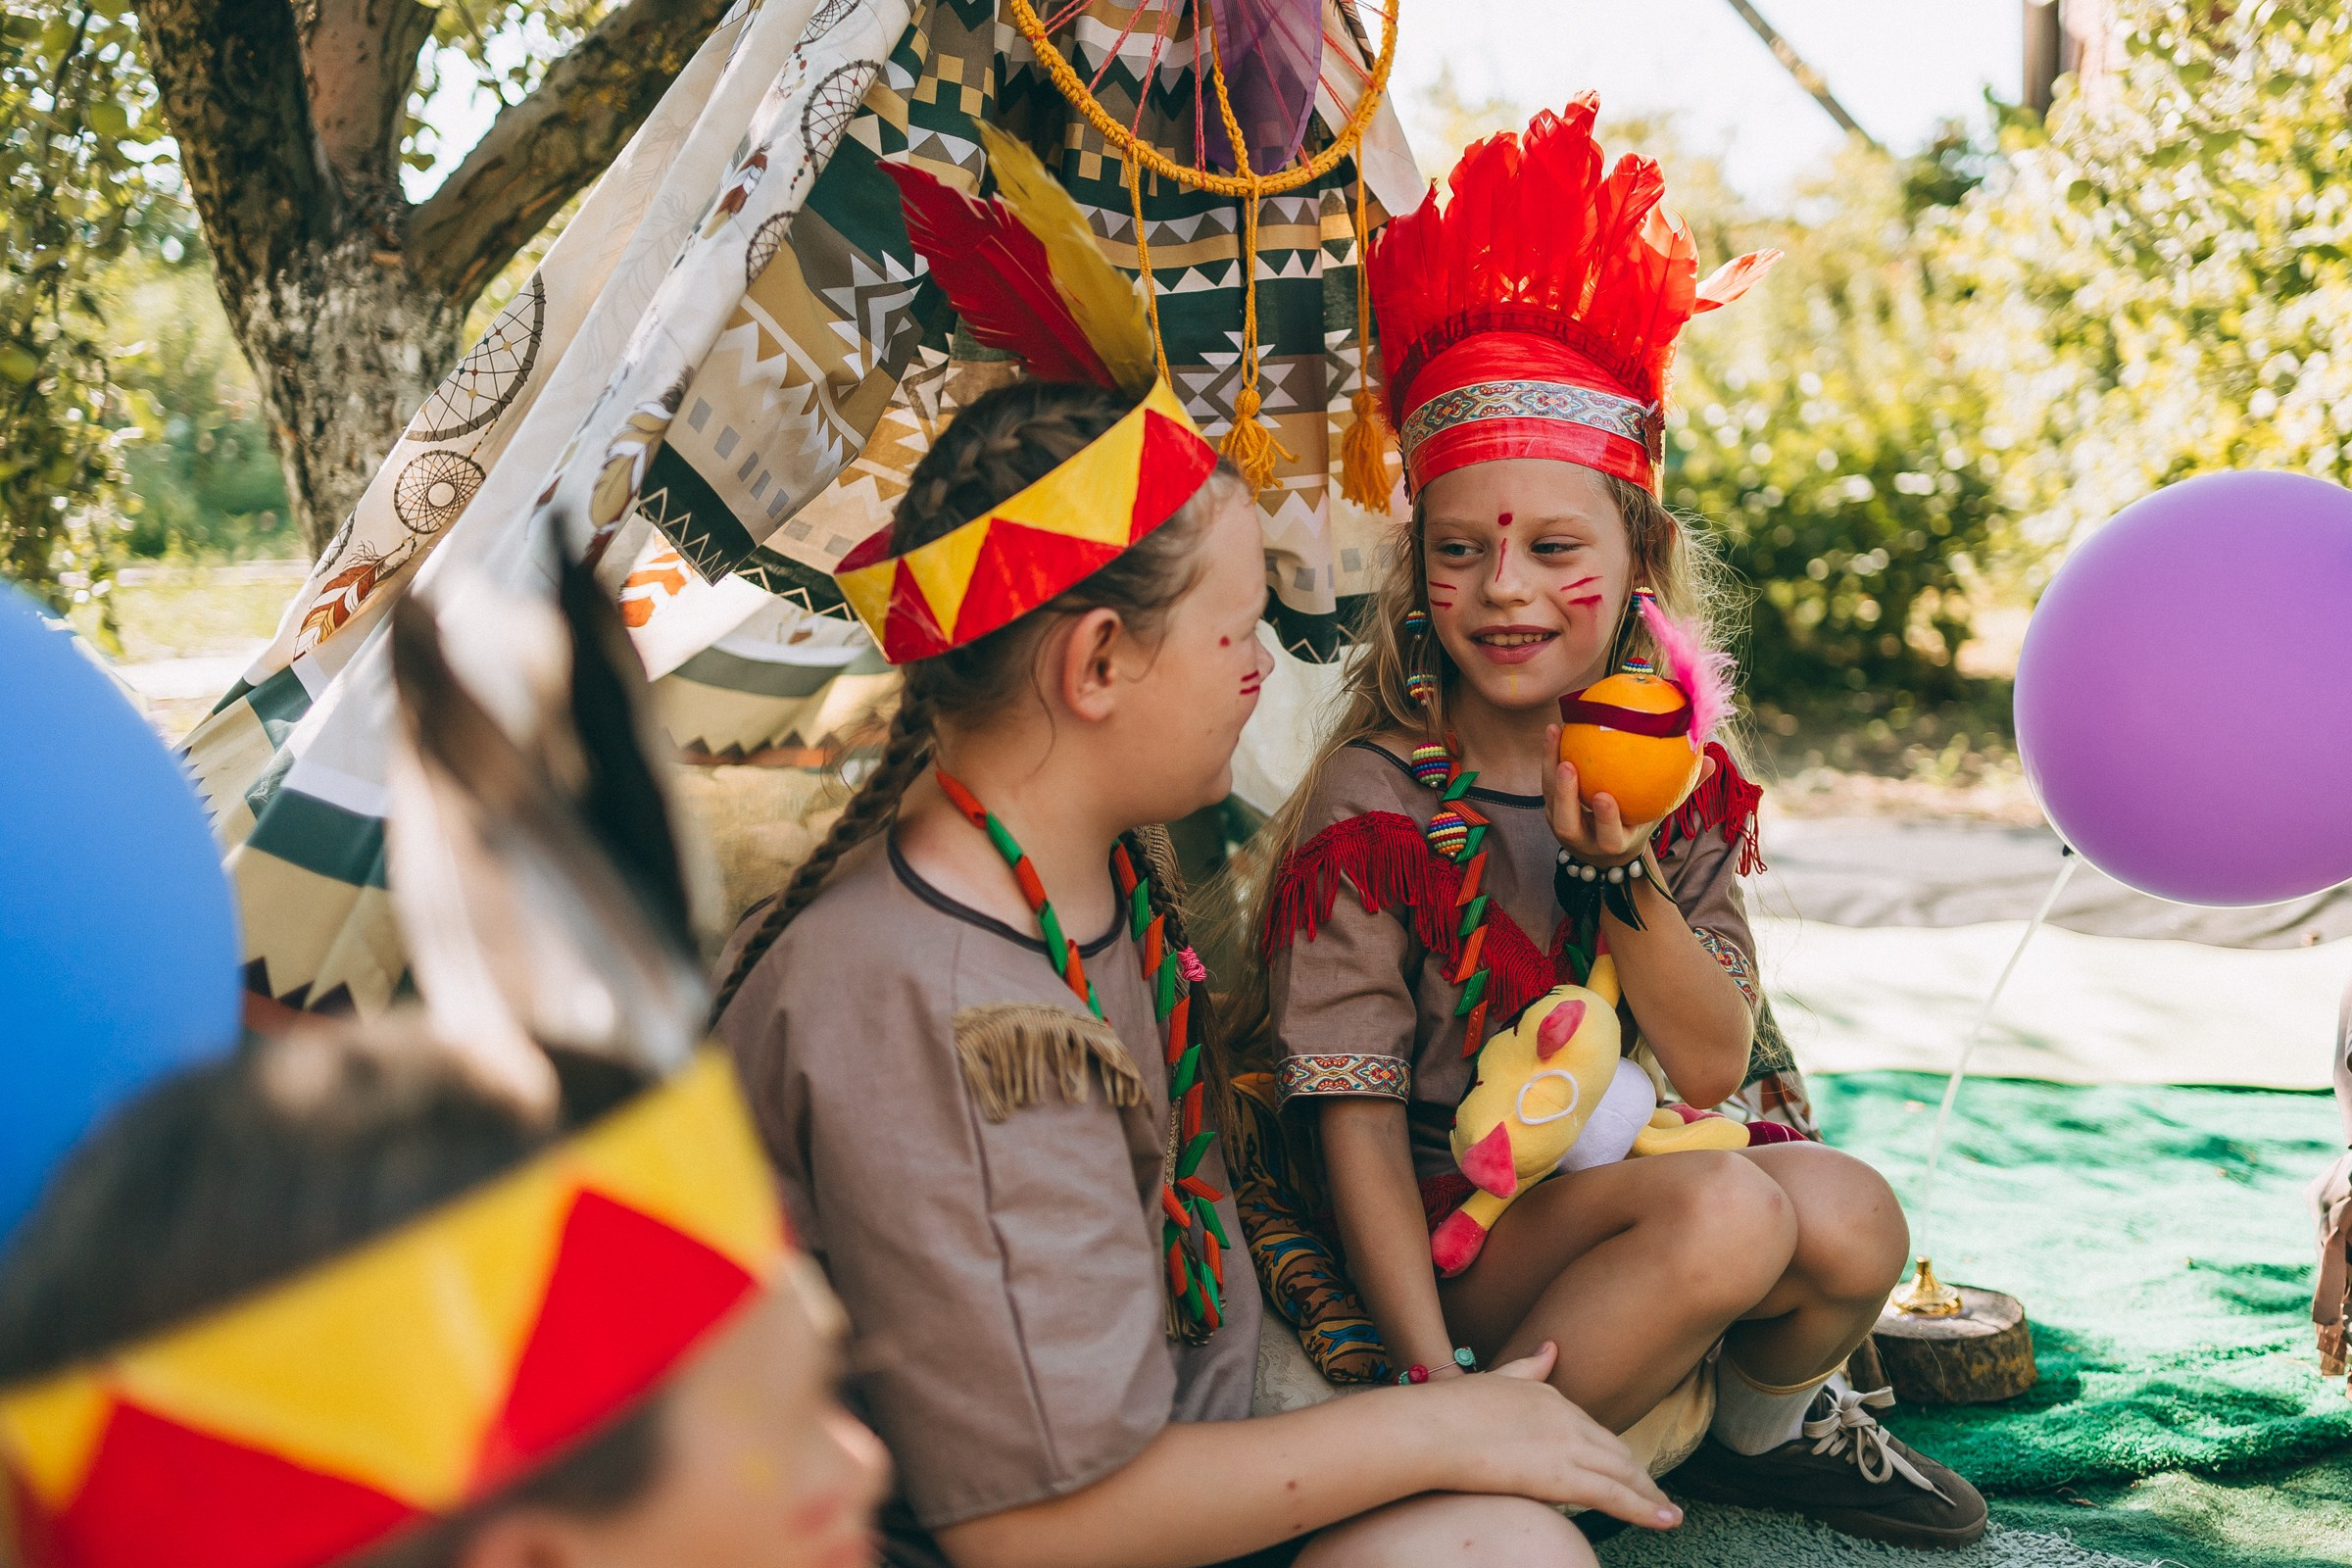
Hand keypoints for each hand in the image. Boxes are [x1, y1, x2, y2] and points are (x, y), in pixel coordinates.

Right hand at [1416, 1342, 1682, 1529]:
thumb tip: (1550, 1348)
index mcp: (1550, 1394)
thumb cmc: (1448, 1409)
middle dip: (1640, 1476)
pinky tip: (1667, 1520)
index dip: (1612, 1452)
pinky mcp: (1562, 1477)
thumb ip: (1526, 1367)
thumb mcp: (1494, 1378)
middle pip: (1616, 1451)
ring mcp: (1567, 1446)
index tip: (1626, 1468)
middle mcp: (1566, 1417)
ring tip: (1670, 1514)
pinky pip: (1615, 1496)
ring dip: (1651, 1496)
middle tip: (1658, 1497)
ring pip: (1624, 1474)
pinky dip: (1647, 1509)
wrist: (1430, 1429)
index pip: (1592, 1428)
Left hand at [1543, 724, 1713, 866]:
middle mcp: (1582, 839)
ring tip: (1556, 733)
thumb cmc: (1640, 822)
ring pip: (1549, 800)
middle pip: (1567, 824)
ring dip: (1549, 767)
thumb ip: (1684, 789)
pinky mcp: (1550, 810)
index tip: (1606, 797)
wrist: (1605, 849)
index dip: (1605, 820)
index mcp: (1612, 843)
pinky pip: (1545, 782)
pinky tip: (1555, 728)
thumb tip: (1711, 759)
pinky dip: (1549, 756)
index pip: (1607, 836)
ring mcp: (1561, 826)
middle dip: (1565, 797)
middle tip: (1568, 765)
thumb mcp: (1660, 811)